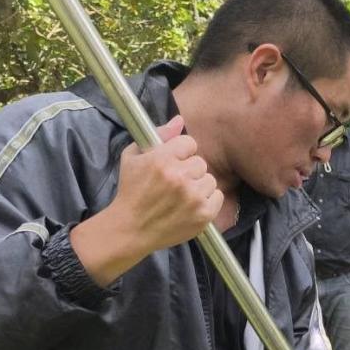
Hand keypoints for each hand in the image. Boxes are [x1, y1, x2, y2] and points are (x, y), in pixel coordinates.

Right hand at [71, 115, 222, 286]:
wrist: (131, 229)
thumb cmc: (131, 191)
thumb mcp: (133, 157)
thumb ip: (159, 136)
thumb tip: (180, 121)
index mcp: (162, 159)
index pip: (190, 143)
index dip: (182, 153)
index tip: (173, 162)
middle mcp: (180, 177)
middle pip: (201, 162)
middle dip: (189, 170)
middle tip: (175, 182)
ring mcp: (193, 197)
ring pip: (210, 179)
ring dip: (199, 185)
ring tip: (182, 195)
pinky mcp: (203, 214)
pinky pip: (217, 196)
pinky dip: (207, 200)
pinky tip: (191, 205)